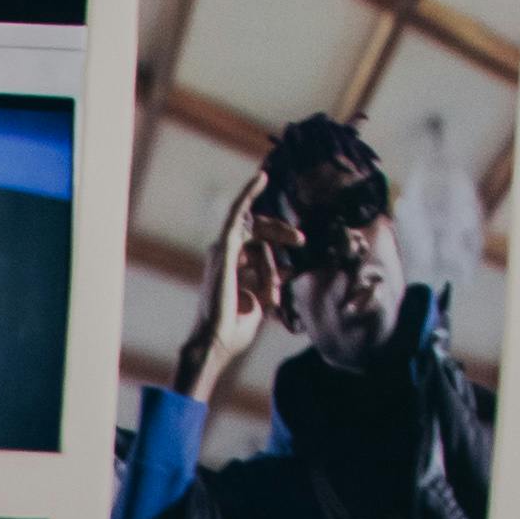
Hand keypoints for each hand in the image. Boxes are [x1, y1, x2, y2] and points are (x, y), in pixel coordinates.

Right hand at [178, 170, 284, 402]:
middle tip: (301, 241)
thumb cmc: (236, 329)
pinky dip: (247, 193)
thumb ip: (272, 282)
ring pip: (259, 239)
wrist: (218, 341)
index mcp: (232, 266)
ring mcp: (222, 250)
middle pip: (260, 232)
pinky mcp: (224, 248)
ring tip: (268, 296)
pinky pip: (237, 214)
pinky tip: (261, 177)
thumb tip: (289, 269)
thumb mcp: (262, 301)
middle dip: (281, 235)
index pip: (260, 242)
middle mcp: (225, 255)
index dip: (279, 241)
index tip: (299, 247)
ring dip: (269, 267)